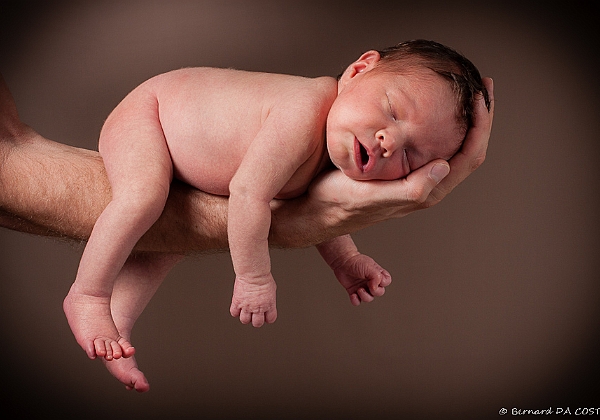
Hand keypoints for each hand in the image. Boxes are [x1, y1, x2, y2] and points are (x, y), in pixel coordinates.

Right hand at [229, 274, 276, 326]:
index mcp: (269, 305)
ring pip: (244, 321)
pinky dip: (235, 311)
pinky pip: (234, 313)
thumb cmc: (263, 278)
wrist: (252, 273)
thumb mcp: (272, 290)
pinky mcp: (237, 303)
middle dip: (256, 320)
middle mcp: (258, 308)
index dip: (267, 318)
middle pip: (257, 323)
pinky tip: (238, 306)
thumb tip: (266, 301)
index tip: (265, 316)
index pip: (270, 319)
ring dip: (245, 317)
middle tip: (254, 315)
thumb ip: (269, 299)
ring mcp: (247, 306)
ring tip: (245, 310)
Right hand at [271, 78, 493, 245]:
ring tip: (467, 93)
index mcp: (427, 191)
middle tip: (482, 86)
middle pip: (468, 150)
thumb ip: (410, 187)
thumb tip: (443, 167)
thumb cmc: (340, 201)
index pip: (469, 156)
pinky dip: (444, 125)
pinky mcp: (404, 169)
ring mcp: (417, 177)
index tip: (479, 96)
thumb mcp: (372, 194)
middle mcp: (427, 185)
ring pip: (454, 147)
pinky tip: (436, 109)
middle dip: (481, 118)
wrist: (318, 209)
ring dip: (465, 121)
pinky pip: (435, 145)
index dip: (481, 126)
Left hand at [333, 253, 391, 305]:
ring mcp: (362, 287)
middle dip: (375, 292)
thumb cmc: (356, 262)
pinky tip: (353, 295)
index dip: (383, 283)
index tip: (376, 279)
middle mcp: (371, 281)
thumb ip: (377, 277)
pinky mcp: (353, 291)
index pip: (386, 282)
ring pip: (369, 298)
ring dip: (365, 296)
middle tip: (368, 286)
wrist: (342, 262)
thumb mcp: (370, 267)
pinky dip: (356, 301)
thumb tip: (375, 288)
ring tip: (359, 290)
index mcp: (377, 274)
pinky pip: (357, 301)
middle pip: (379, 292)